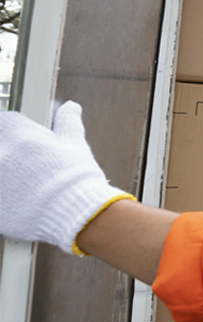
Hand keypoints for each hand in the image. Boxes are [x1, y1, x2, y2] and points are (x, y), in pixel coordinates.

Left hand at [0, 102, 133, 254]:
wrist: (77, 214)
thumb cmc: (77, 180)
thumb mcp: (75, 145)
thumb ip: (67, 123)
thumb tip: (71, 107)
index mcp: (20, 137)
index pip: (5, 122)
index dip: (15, 130)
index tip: (22, 141)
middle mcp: (2, 156)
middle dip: (8, 152)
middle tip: (25, 167)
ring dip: (6, 175)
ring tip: (22, 185)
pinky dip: (4, 197)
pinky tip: (18, 201)